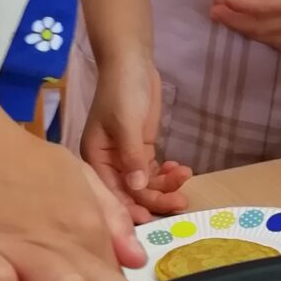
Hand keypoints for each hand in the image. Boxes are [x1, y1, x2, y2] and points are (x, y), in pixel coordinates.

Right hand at [82, 52, 192, 223]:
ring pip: (145, 184)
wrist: (132, 62)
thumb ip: (131, 156)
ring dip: (165, 185)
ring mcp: (126, 158)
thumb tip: (137, 187)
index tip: (152, 218)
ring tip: (185, 177)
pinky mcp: (141, 150)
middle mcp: (108, 163)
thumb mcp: (126, 122)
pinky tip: (181, 169)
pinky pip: (154, 171)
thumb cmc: (122, 91)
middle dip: (155, 198)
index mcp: (95, 158)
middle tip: (181, 201)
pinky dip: (167, 173)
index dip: (130, 207)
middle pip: (131, 192)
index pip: (111, 192)